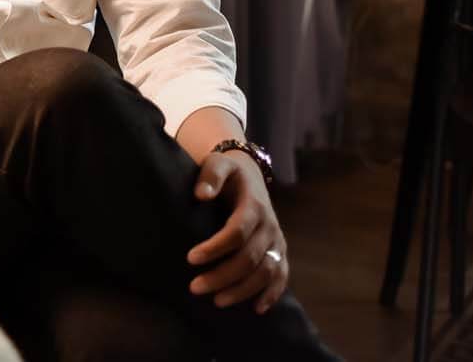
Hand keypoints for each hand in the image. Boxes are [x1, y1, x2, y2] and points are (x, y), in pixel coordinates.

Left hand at [185, 152, 288, 313]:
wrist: (249, 175)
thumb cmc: (228, 172)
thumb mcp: (218, 164)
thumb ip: (211, 175)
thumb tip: (201, 194)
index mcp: (254, 205)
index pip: (237, 232)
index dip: (215, 248)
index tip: (191, 259)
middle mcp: (270, 225)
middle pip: (249, 258)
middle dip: (223, 276)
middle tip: (195, 288)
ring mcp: (277, 240)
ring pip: (266, 272)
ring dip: (243, 290)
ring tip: (217, 301)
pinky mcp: (280, 251)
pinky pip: (281, 275)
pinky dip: (271, 293)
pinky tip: (257, 309)